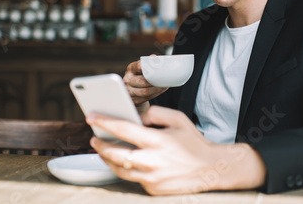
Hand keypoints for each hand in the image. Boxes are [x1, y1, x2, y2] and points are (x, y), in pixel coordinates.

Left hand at [86, 106, 266, 195]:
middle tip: (93, 137)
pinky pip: (132, 178)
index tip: (92, 117)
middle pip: (115, 154)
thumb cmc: (194, 142)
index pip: (124, 130)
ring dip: (107, 159)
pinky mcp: (152, 189)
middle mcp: (152, 161)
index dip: (105, 122)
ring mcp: (151, 178)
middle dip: (100, 145)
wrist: (211, 169)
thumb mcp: (178, 119)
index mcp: (158, 141)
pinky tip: (122, 161)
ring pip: (119, 170)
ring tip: (102, 149)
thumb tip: (136, 118)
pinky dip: (125, 168)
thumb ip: (155, 113)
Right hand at [123, 58, 166, 106]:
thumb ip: (148, 62)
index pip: (137, 67)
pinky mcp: (134, 99)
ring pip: (145, 91)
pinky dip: (155, 94)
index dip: (145, 67)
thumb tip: (154, 57)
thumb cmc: (139, 76)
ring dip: (156, 89)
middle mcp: (127, 79)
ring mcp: (129, 90)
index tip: (154, 68)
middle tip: (164, 79)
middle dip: (154, 81)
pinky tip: (161, 90)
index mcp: (130, 69)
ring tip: (164, 86)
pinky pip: (146, 97)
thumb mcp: (141, 68)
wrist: (132, 91)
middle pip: (142, 81)